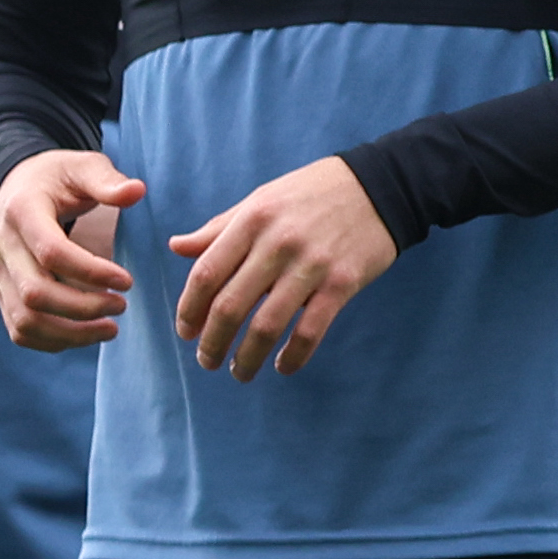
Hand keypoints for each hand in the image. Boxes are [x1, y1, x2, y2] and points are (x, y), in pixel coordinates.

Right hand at [0, 153, 140, 350]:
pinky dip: (54, 341)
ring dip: (71, 334)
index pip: (51, 253)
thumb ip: (107, 180)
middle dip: (84, 308)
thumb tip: (136, 192)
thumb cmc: (57, 178)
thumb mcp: (82, 167)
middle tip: (122, 306)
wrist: (17, 186)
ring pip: (25, 320)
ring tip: (111, 328)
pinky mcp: (2, 293)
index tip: (127, 281)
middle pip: (36, 294)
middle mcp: (2, 247)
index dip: (91, 272)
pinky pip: (20, 331)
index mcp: (21, 212)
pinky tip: (86, 334)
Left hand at [166, 155, 395, 379]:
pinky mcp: (343, 283)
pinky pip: (311, 330)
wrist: (381, 186)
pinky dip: (294, 356)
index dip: (189, 309)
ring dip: (247, 357)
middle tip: (207, 361)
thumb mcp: (260, 200)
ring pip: (267, 325)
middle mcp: (277, 243)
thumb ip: (219, 229)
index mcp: (252, 220)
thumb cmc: (311, 193)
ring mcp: (312, 265)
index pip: (206, 274)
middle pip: (230, 305)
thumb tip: (176, 247)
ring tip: (239, 372)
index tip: (185, 331)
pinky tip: (283, 367)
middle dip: (212, 342)